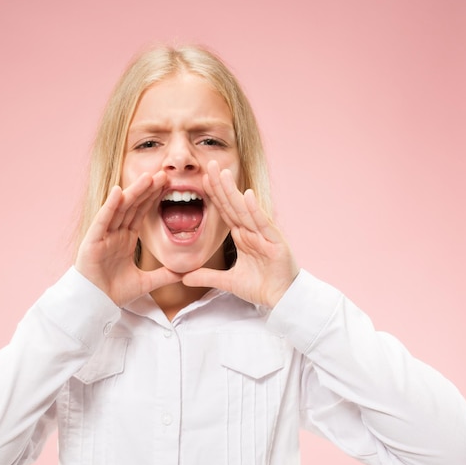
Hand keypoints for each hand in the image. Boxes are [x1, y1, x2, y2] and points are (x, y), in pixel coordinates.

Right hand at [75, 171, 181, 306]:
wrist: (95, 305)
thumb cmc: (113, 292)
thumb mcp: (146, 282)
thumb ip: (165, 276)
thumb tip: (185, 273)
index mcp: (125, 239)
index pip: (141, 213)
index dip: (153, 198)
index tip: (167, 185)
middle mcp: (114, 234)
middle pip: (133, 206)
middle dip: (147, 190)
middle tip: (163, 174)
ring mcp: (103, 235)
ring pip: (120, 208)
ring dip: (133, 192)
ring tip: (148, 177)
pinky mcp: (93, 241)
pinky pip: (103, 220)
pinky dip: (110, 206)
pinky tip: (119, 191)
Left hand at [182, 161, 298, 307]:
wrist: (282, 300)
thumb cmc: (262, 287)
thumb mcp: (228, 282)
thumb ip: (206, 277)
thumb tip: (183, 278)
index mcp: (243, 236)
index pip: (226, 212)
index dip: (214, 195)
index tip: (202, 179)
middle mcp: (253, 231)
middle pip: (233, 205)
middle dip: (221, 185)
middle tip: (208, 164)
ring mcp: (264, 235)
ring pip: (245, 210)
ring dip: (234, 191)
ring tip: (223, 173)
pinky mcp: (275, 242)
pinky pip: (263, 224)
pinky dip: (255, 209)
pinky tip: (247, 195)